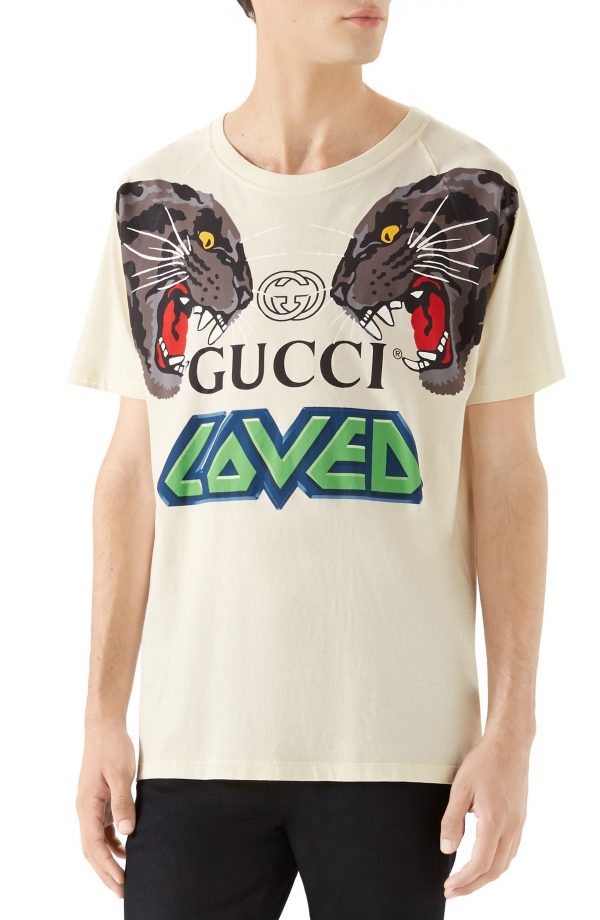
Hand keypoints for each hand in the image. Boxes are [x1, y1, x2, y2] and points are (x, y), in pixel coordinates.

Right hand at [75, 720, 136, 897]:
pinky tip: (126, 849)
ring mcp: (92, 805)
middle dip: (106, 872)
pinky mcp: (100, 799)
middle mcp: (86, 809)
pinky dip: (113, 842)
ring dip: (109, 860)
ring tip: (125, 877)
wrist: (105, 726)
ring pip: (97, 841)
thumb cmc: (112, 747)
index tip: (122, 884)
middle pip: (93, 850)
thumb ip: (123, 803)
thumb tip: (128, 833)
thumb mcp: (120, 774)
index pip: (95, 846)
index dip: (108, 868)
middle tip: (123, 892)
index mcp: (87, 806)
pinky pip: (104, 828)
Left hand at [440, 731, 530, 898]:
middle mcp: (510, 827)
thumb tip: (447, 849)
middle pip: (494, 870)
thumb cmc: (484, 762)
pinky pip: (511, 851)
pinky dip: (497, 864)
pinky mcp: (520, 819)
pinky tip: (485, 862)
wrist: (510, 745)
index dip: (464, 879)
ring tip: (466, 881)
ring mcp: (518, 824)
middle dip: (473, 885)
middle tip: (453, 891)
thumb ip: (452, 820)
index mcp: (495, 821)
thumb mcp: (460, 788)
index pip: (480, 863)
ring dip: (485, 877)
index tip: (449, 886)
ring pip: (505, 863)